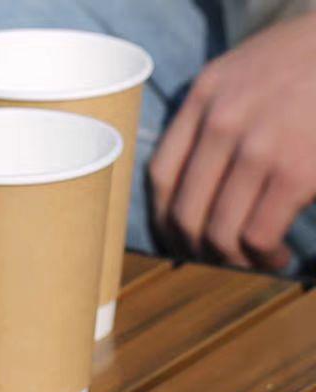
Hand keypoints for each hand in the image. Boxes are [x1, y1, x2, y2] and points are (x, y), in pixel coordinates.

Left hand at [150, 12, 315, 269]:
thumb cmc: (311, 60)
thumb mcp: (247, 71)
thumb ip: (214, 113)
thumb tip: (195, 181)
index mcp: (205, 95)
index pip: (160, 175)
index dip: (162, 219)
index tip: (174, 238)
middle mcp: (222, 121)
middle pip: (184, 212)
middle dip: (196, 250)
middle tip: (214, 260)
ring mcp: (257, 148)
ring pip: (218, 232)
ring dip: (232, 261)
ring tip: (251, 263)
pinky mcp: (294, 172)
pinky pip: (258, 236)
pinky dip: (263, 258)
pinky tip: (276, 257)